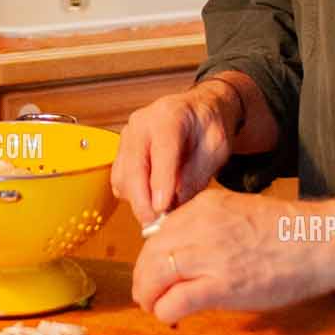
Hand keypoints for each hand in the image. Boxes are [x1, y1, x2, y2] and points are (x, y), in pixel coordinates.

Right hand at [111, 82, 238, 226]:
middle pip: (133, 166)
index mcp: (169, 116)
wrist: (198, 110)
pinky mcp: (122, 151)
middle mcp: (142, 123)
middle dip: (143, 200)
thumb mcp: (215, 148)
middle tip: (156, 224)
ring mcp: (128, 136)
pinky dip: (132, 196)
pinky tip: (151, 202)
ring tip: (159, 215)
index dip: (160, 182)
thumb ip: (196, 174)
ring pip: (122, 177)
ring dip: (137, 201)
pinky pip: (119, 180)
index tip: (162, 208)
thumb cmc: (208, 125)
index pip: (161, 151)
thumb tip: (175, 204)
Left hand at [131, 189, 334, 323]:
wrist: (321, 241)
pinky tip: (172, 317)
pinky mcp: (220, 286)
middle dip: (144, 278)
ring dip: (149, 296)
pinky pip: (174, 301)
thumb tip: (183, 253)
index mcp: (203, 206)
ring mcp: (208, 255)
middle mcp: (199, 226)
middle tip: (148, 294)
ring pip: (154, 277)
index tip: (156, 272)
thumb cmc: (287, 233)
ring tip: (155, 307)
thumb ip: (206, 227)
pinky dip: (165, 312)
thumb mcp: (236, 213)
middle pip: (150, 255)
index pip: (158, 232)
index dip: (153, 257)